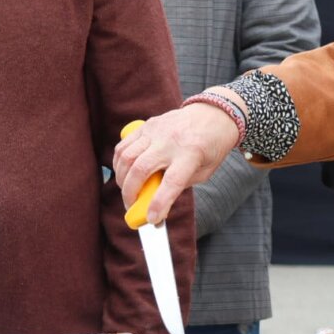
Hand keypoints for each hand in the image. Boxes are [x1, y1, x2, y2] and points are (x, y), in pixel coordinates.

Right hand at [113, 101, 238, 224]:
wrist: (215, 114)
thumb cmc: (212, 146)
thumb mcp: (205, 170)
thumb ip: (181, 184)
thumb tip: (156, 201)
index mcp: (192, 153)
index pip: (172, 182)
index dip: (159, 203)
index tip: (152, 219)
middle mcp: (171, 141)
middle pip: (141, 169)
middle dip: (130, 193)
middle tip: (131, 206)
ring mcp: (156, 131)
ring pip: (126, 156)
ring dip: (122, 179)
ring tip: (128, 191)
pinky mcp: (146, 125)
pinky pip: (123, 145)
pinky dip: (119, 163)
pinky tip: (124, 173)